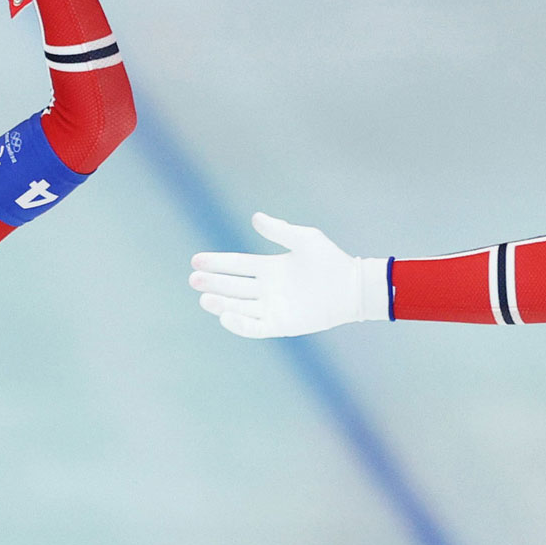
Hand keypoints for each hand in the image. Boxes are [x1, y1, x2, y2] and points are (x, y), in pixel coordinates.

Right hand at [188, 212, 387, 338]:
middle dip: (213, 283)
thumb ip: (279, 231)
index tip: (196, 260)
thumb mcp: (304, 240)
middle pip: (232, 286)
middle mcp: (267, 289)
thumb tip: (254, 218)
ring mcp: (272, 307)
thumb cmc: (331, 261)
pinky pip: (255, 327)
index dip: (217, 263)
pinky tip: (225, 316)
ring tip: (204, 297)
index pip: (236, 265)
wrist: (352, 287)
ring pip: (239, 307)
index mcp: (269, 267)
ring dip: (221, 303)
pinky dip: (239, 324)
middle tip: (193, 279)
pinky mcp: (281, 325)